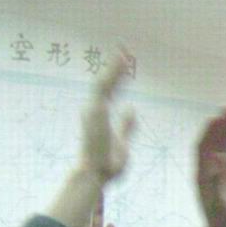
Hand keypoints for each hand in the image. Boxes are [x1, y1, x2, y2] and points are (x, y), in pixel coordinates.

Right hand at [80, 51, 136, 184]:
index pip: (109, 91)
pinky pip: (105, 85)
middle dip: (114, 67)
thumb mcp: (123, 142)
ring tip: (124, 50)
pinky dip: (113, 72)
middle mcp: (93, 110)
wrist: (95, 176)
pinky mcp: (96, 109)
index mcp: (99, 117)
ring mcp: (93, 109)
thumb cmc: (107, 166)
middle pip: (105, 83)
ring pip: (104, 81)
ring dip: (114, 66)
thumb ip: (126, 126)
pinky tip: (122, 59)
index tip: (124, 65)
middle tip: (123, 51)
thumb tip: (132, 109)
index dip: (116, 77)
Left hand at [196, 108, 225, 226]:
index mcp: (203, 175)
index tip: (215, 119)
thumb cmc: (221, 222)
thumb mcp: (218, 203)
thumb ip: (218, 180)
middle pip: (217, 141)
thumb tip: (218, 156)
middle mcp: (214, 169)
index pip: (203, 148)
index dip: (208, 133)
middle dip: (222, 125)